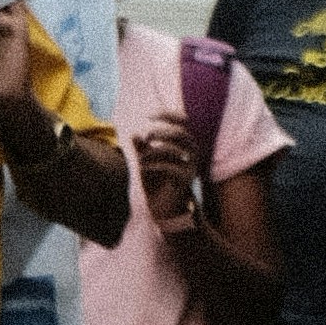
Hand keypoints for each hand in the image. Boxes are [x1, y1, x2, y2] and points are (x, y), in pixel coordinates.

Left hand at [130, 119, 205, 235]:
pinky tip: (143, 169)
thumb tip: (133, 134)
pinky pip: (172, 168)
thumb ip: (141, 149)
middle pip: (181, 134)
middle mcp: (192, 153)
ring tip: (141, 159)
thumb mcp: (146, 162)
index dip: (168, 115)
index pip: (183, 122)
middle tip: (146, 137)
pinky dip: (154, 166)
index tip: (149, 115)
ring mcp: (191, 167)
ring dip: (154, 151)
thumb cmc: (157, 182)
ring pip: (175, 150)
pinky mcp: (187, 181)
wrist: (166, 209)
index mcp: (184, 144)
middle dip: (161, 132)